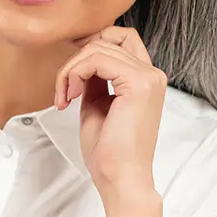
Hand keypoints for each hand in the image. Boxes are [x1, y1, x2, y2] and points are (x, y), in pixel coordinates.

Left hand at [55, 27, 166, 216]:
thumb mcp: (96, 105)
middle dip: (77, 57)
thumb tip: (81, 60)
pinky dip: (74, 73)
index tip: (70, 73)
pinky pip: (97, 59)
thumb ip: (94, 80)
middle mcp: (152, 74)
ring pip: (99, 47)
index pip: (121, 39)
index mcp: (145, 79)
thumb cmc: (109, 153)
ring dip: (71, 68)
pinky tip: (70, 97)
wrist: (120, 179)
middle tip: (64, 88)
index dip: (91, 46)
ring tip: (65, 97)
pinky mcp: (138, 83)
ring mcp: (148, 77)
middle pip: (110, 37)